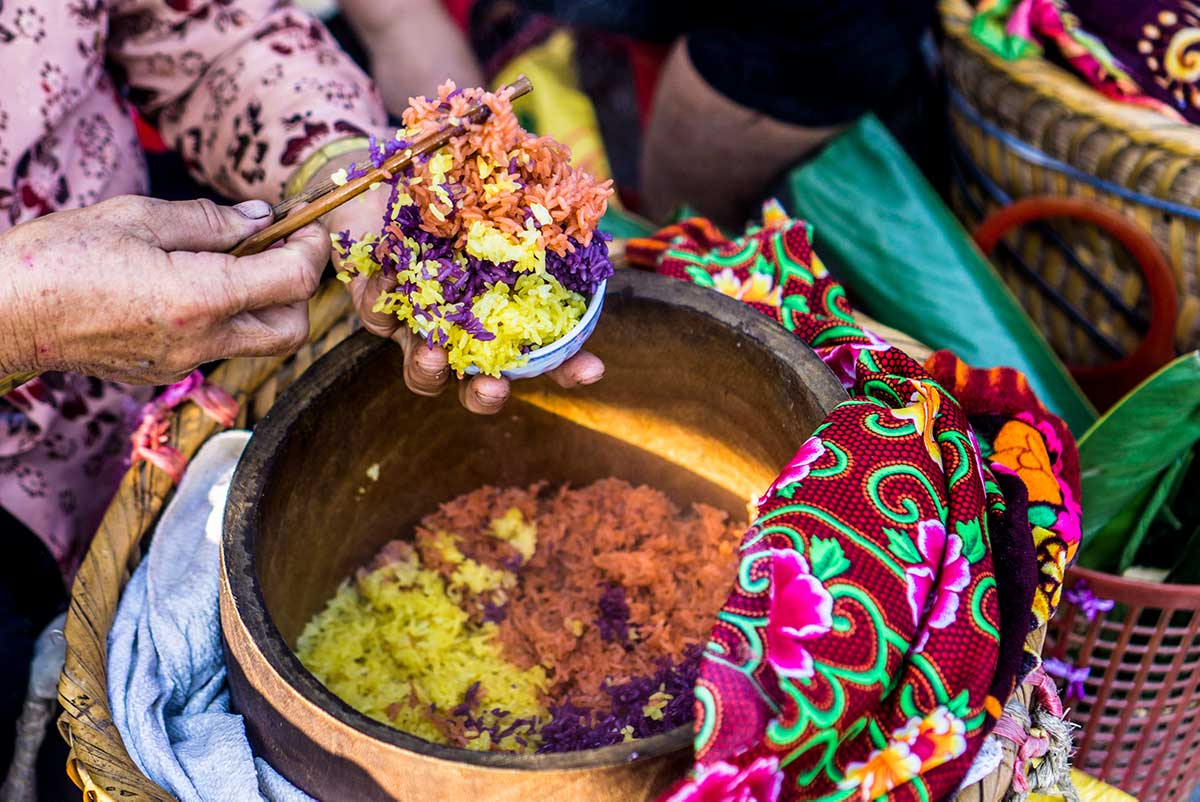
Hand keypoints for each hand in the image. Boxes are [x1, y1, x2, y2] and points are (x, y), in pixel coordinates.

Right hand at [0, 195, 327, 383]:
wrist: (3, 315)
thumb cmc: (60, 257)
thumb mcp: (138, 217)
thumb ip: (211, 220)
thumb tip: (262, 219)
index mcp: (200, 299)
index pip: (293, 281)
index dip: (312, 249)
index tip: (307, 224)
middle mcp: (201, 341)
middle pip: (291, 329)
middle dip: (299, 288)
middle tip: (281, 247)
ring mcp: (182, 363)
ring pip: (256, 341)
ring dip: (264, 302)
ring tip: (235, 258)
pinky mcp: (163, 371)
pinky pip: (217, 346)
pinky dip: (226, 315)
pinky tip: (196, 282)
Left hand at [318, 152, 604, 413]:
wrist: (389, 169)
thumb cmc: (455, 182)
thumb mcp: (500, 188)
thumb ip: (535, 204)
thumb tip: (581, 205)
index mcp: (504, 309)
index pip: (544, 354)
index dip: (570, 368)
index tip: (592, 369)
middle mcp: (463, 327)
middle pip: (479, 383)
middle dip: (487, 395)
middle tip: (494, 385)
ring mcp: (419, 323)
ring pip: (423, 369)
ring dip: (427, 370)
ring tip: (431, 353)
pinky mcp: (377, 303)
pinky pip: (378, 316)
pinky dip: (383, 302)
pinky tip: (390, 275)